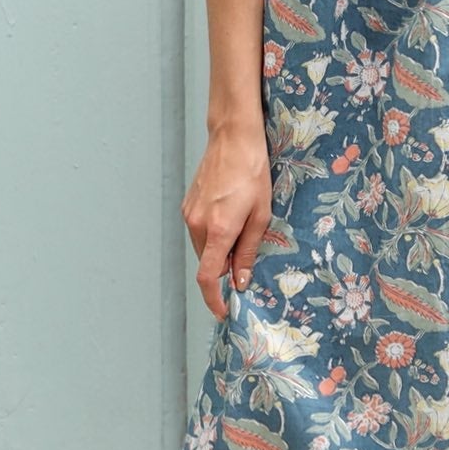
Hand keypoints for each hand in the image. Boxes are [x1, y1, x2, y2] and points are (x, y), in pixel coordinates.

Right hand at [181, 128, 272, 318]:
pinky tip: (229, 216)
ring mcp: (189, 213)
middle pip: (207, 263)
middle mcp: (197, 224)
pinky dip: (213, 235)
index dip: (213, 299)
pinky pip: (198, 231)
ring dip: (219, 250)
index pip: (207, 277)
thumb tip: (240, 280)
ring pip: (203, 248)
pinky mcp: (187, 204)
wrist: (233, 138)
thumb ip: (248, 250)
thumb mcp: (261, 214)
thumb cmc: (253, 172)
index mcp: (218, 229)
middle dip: (224, 270)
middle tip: (245, 258)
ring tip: (241, 227)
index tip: (222, 311)